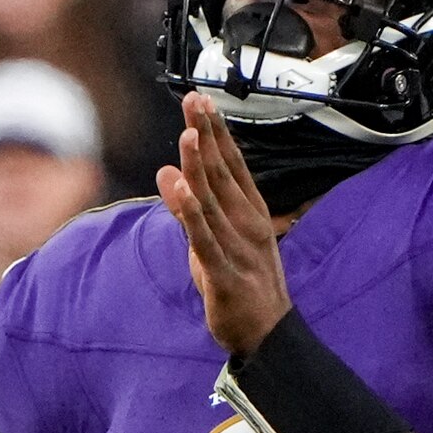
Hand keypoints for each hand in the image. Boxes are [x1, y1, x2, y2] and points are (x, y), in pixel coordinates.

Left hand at [157, 91, 290, 354]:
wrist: (267, 333)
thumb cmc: (241, 283)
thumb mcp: (211, 240)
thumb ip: (188, 207)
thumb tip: (165, 172)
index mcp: (249, 212)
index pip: (230, 164)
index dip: (216, 131)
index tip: (201, 99)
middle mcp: (246, 223)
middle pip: (221, 173)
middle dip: (206, 135)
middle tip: (193, 100)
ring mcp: (237, 248)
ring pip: (213, 201)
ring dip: (199, 167)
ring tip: (187, 134)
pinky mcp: (224, 274)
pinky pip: (205, 239)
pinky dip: (192, 214)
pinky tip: (181, 190)